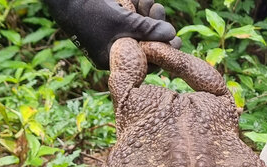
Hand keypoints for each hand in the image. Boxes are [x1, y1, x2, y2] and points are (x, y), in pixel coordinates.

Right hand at [44, 0, 180, 68]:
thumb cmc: (90, 12)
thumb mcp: (123, 22)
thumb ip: (148, 30)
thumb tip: (172, 35)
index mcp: (112, 58)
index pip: (143, 62)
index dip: (161, 51)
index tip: (176, 42)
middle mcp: (113, 48)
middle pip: (144, 43)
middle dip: (156, 29)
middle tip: (163, 18)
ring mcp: (112, 32)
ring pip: (140, 28)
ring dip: (150, 16)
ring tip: (155, 5)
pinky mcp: (113, 17)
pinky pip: (132, 17)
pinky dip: (140, 8)